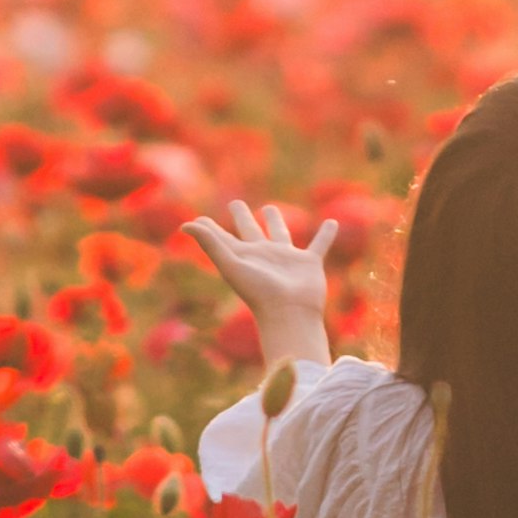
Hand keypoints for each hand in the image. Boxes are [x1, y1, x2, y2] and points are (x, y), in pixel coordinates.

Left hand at [183, 201, 337, 351]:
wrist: (291, 313)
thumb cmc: (259, 292)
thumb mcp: (230, 264)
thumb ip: (210, 243)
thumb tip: (185, 225)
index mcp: (243, 257)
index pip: (222, 238)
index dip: (209, 228)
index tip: (198, 220)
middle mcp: (263, 256)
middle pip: (250, 231)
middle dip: (243, 218)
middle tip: (237, 204)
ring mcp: (287, 259)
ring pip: (280, 234)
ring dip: (276, 221)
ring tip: (270, 208)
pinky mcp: (309, 263)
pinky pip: (319, 244)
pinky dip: (326, 234)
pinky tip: (332, 222)